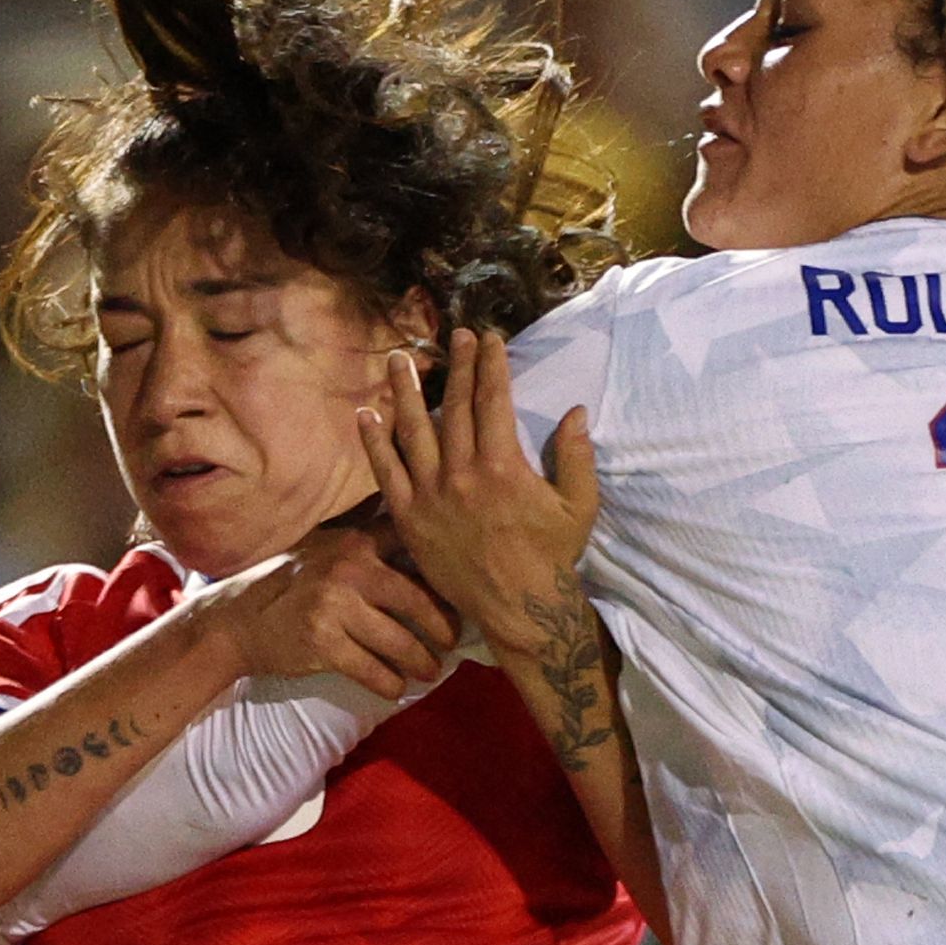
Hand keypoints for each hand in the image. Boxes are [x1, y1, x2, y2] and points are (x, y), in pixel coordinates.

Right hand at [200, 522, 460, 698]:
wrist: (238, 620)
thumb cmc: (292, 582)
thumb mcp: (328, 548)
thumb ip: (371, 542)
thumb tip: (430, 540)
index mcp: (356, 542)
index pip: (414, 549)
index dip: (445, 572)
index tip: (466, 589)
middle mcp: (348, 570)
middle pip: (417, 600)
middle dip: (442, 625)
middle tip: (453, 640)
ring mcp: (334, 608)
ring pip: (399, 641)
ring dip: (421, 662)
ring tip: (430, 670)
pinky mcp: (323, 644)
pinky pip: (372, 670)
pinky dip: (390, 683)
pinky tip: (396, 687)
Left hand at [358, 327, 597, 660]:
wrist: (518, 608)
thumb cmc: (552, 556)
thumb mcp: (579, 505)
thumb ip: (577, 456)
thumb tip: (577, 411)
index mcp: (504, 466)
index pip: (494, 401)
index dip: (491, 366)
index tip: (489, 339)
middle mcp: (463, 474)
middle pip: (455, 407)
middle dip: (457, 367)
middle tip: (455, 336)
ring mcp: (431, 495)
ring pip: (414, 431)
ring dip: (405, 391)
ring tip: (399, 359)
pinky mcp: (409, 518)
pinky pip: (387, 474)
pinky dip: (374, 443)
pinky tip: (366, 414)